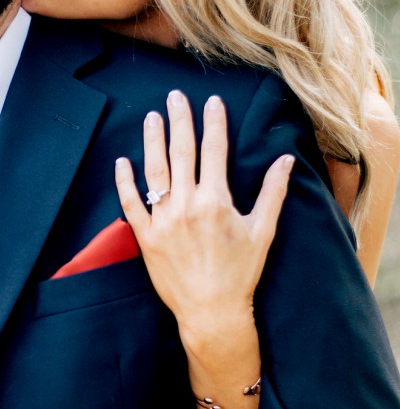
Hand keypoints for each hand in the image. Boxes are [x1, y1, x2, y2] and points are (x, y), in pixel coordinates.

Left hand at [114, 90, 294, 363]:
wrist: (212, 312)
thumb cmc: (241, 274)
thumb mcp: (262, 232)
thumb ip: (273, 192)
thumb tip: (286, 159)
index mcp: (216, 201)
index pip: (214, 150)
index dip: (213, 122)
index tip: (211, 100)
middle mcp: (187, 205)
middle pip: (181, 152)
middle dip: (180, 120)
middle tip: (175, 96)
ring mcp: (163, 221)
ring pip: (155, 171)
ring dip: (153, 141)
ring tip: (152, 117)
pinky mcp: (145, 237)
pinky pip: (131, 204)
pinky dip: (125, 182)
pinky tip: (122, 161)